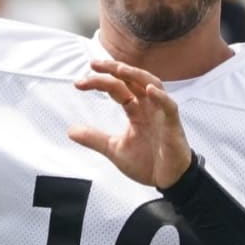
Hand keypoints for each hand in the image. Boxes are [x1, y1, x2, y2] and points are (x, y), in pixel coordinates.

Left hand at [70, 59, 192, 187]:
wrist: (168, 180)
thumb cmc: (147, 163)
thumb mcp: (114, 149)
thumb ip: (94, 138)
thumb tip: (71, 130)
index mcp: (136, 110)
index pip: (117, 88)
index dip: (99, 82)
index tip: (79, 83)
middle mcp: (148, 107)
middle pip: (133, 80)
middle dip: (114, 69)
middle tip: (94, 64)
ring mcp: (162, 114)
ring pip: (153, 84)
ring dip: (137, 75)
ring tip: (120, 69)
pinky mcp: (173, 126)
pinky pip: (169, 107)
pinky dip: (160, 97)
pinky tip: (149, 90)